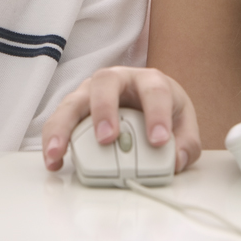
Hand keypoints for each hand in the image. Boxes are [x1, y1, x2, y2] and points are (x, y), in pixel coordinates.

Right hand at [41, 66, 200, 173]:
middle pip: (105, 83)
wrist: (144, 97)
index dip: (157, 114)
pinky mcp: (74, 108)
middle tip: (107, 139)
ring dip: (64, 127)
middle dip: (104, 110)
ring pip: (73, 101)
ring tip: (59, 153)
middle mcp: (116, 79)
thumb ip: (187, 142)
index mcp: (148, 80)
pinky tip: (53, 160)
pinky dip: (53, 139)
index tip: (159, 140)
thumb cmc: (161, 107)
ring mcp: (90, 92)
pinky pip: (58, 120)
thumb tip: (176, 160)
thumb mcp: (182, 121)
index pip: (154, 91)